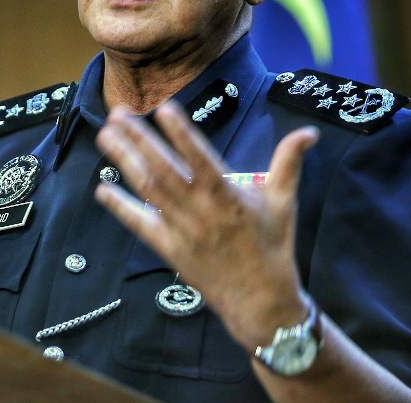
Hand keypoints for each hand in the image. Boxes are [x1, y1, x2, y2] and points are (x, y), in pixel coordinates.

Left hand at [94, 99, 319, 351]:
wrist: (260, 301)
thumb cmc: (272, 247)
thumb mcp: (283, 201)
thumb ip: (289, 162)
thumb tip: (308, 132)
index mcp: (228, 196)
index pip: (201, 159)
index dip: (182, 134)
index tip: (164, 109)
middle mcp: (200, 212)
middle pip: (164, 170)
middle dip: (139, 140)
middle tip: (118, 114)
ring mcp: (181, 231)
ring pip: (148, 190)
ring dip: (125, 162)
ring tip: (106, 136)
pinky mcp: (168, 249)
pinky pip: (140, 225)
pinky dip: (120, 207)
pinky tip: (102, 189)